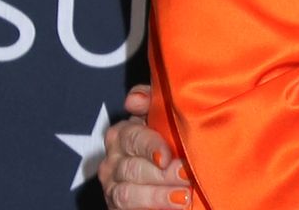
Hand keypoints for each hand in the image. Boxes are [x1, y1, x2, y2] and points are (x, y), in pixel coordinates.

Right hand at [99, 84, 191, 208]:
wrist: (170, 178)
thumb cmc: (173, 143)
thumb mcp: (167, 122)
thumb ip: (154, 104)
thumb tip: (134, 99)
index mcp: (125, 132)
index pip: (132, 135)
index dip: (149, 145)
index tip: (166, 157)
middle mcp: (114, 158)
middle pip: (132, 166)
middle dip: (161, 174)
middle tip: (185, 176)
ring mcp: (112, 184)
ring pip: (127, 191)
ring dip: (157, 194)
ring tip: (184, 195)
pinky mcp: (115, 205)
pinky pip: (126, 206)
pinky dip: (151, 205)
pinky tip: (175, 204)